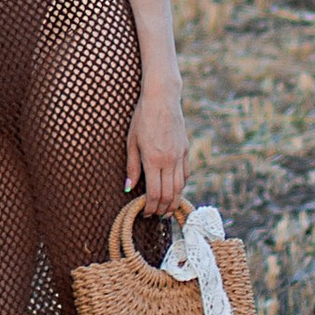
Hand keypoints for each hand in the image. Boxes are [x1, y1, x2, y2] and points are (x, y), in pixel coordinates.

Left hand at [125, 76, 187, 216]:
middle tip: (156, 215)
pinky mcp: (186, 150)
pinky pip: (186, 174)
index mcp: (153, 160)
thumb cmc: (142, 118)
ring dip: (173, 201)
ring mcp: (180, 155)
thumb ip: (132, 167)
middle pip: (168, 194)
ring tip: (167, 209)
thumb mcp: (131, 142)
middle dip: (162, 209)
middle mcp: (169, 161)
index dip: (150, 207)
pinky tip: (175, 190)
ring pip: (180, 187)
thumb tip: (129, 188)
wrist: (162, 99)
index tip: (145, 213)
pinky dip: (181, 186)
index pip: (154, 193)